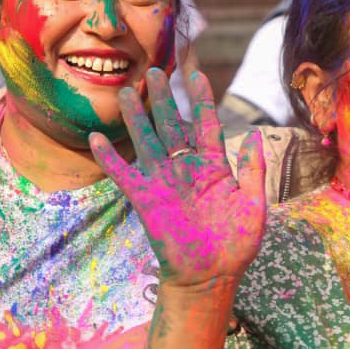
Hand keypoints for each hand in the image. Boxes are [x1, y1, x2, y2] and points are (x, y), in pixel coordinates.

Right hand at [90, 68, 266, 287]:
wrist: (211, 277)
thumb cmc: (236, 244)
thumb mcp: (253, 204)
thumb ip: (251, 169)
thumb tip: (254, 134)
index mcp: (212, 166)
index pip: (206, 123)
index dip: (201, 99)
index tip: (196, 73)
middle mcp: (185, 168)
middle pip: (171, 125)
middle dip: (164, 98)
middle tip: (154, 70)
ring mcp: (163, 182)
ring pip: (146, 141)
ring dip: (136, 117)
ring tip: (126, 91)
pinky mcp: (145, 199)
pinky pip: (123, 174)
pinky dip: (109, 157)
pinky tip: (96, 137)